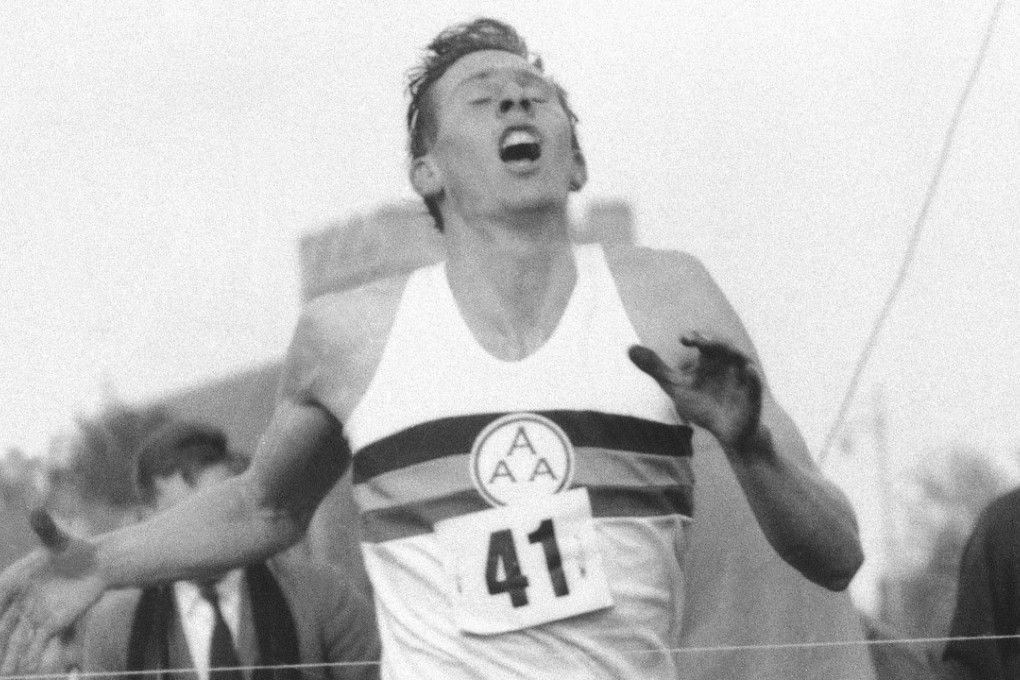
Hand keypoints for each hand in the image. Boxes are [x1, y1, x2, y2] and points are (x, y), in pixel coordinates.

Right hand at [0, 509, 103, 676]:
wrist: (98, 564)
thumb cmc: (75, 549)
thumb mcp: (59, 539)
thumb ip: (45, 527)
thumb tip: (35, 510)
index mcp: (16, 579)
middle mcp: (21, 600)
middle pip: (3, 624)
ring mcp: (35, 614)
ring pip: (17, 638)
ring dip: (11, 655)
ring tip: (8, 673)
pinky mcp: (53, 622)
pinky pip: (38, 642)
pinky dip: (32, 656)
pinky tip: (27, 669)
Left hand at [628, 332, 762, 452]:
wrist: (728, 433)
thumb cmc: (703, 405)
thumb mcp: (676, 387)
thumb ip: (655, 368)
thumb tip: (629, 349)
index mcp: (711, 359)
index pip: (704, 341)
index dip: (696, 337)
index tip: (684, 339)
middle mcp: (729, 364)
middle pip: (724, 346)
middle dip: (714, 342)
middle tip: (699, 341)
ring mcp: (742, 379)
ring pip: (742, 361)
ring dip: (734, 353)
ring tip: (723, 350)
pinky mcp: (753, 397)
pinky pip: (756, 385)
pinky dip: (753, 378)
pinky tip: (749, 371)